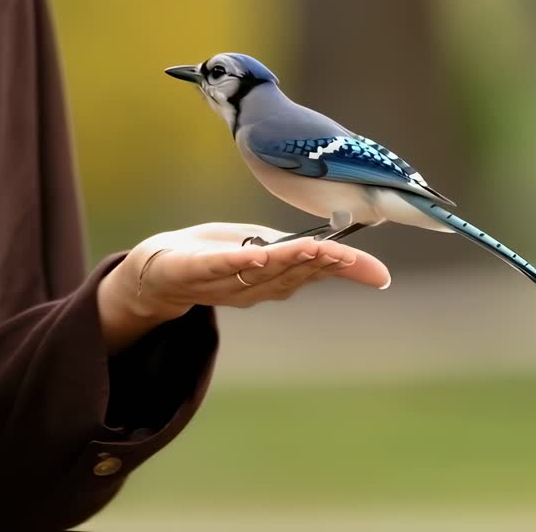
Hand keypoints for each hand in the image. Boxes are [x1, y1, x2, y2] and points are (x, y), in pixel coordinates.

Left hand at [96, 222, 390, 352]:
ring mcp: (221, 280)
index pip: (315, 273)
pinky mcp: (190, 269)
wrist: (157, 271)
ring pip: (260, 271)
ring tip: (314, 248)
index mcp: (272, 279)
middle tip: (346, 253)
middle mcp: (252, 286)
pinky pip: (217, 266)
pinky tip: (256, 254)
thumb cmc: (218, 255)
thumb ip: (304, 253)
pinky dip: (237, 260)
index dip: (346, 272)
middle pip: (291, 274)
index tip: (378, 275)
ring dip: (288, 261)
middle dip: (320, 263)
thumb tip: (350, 255)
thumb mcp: (266, 248)